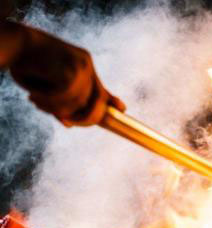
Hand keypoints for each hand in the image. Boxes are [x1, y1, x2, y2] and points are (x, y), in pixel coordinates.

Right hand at [8, 24, 124, 126]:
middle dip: (84, 118)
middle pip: (96, 101)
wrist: (12, 42)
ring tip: (35, 100)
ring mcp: (81, 66)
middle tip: (68, 122)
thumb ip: (62, 102)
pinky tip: (34, 96)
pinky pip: (66, 98)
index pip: (100, 87)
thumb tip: (70, 124)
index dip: (110, 101)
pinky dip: (49, 102)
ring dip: (56, 108)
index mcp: (84, 64)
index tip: (122, 109)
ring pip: (78, 103)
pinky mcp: (71, 69)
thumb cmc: (26, 64)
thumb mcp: (48, 85)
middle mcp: (86, 64)